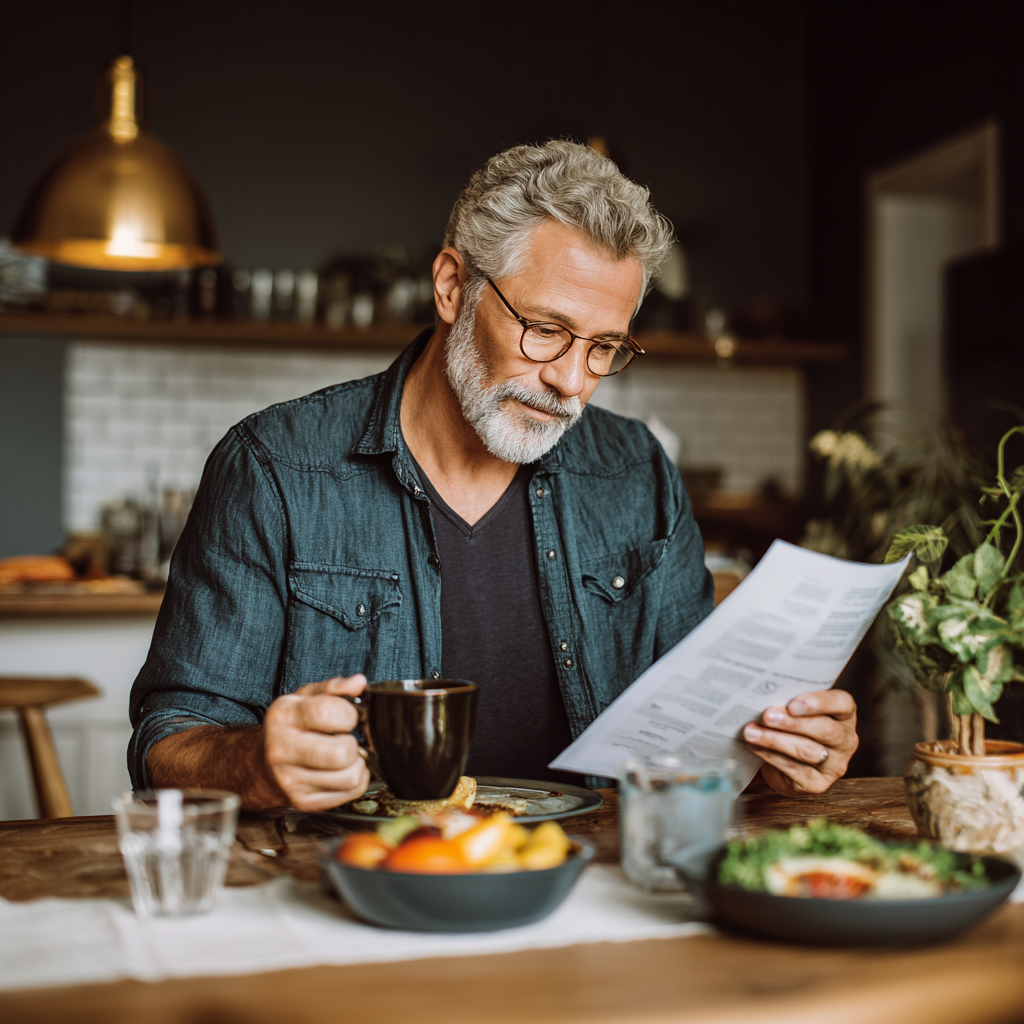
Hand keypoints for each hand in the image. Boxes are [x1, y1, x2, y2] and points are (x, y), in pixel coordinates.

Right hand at [262, 674, 370, 811]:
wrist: (263, 763)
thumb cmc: (292, 726)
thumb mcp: (306, 698)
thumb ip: (334, 687)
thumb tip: (358, 683)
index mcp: (284, 716)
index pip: (326, 713)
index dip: (349, 714)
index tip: (349, 716)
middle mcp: (282, 750)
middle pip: (341, 753)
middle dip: (354, 744)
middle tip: (348, 739)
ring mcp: (291, 780)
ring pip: (350, 777)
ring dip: (358, 764)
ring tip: (348, 756)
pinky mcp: (302, 801)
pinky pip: (350, 793)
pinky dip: (356, 781)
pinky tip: (343, 770)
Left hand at [742, 690, 857, 795]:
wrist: (787, 761)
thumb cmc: (793, 725)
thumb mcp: (796, 709)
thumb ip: (790, 701)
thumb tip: (766, 697)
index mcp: (844, 715)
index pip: (842, 704)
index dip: (819, 703)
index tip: (792, 704)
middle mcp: (846, 741)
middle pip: (825, 730)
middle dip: (792, 723)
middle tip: (767, 716)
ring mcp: (835, 765)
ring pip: (807, 751)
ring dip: (775, 740)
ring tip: (751, 732)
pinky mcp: (818, 784)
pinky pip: (794, 769)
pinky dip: (770, 756)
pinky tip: (754, 747)